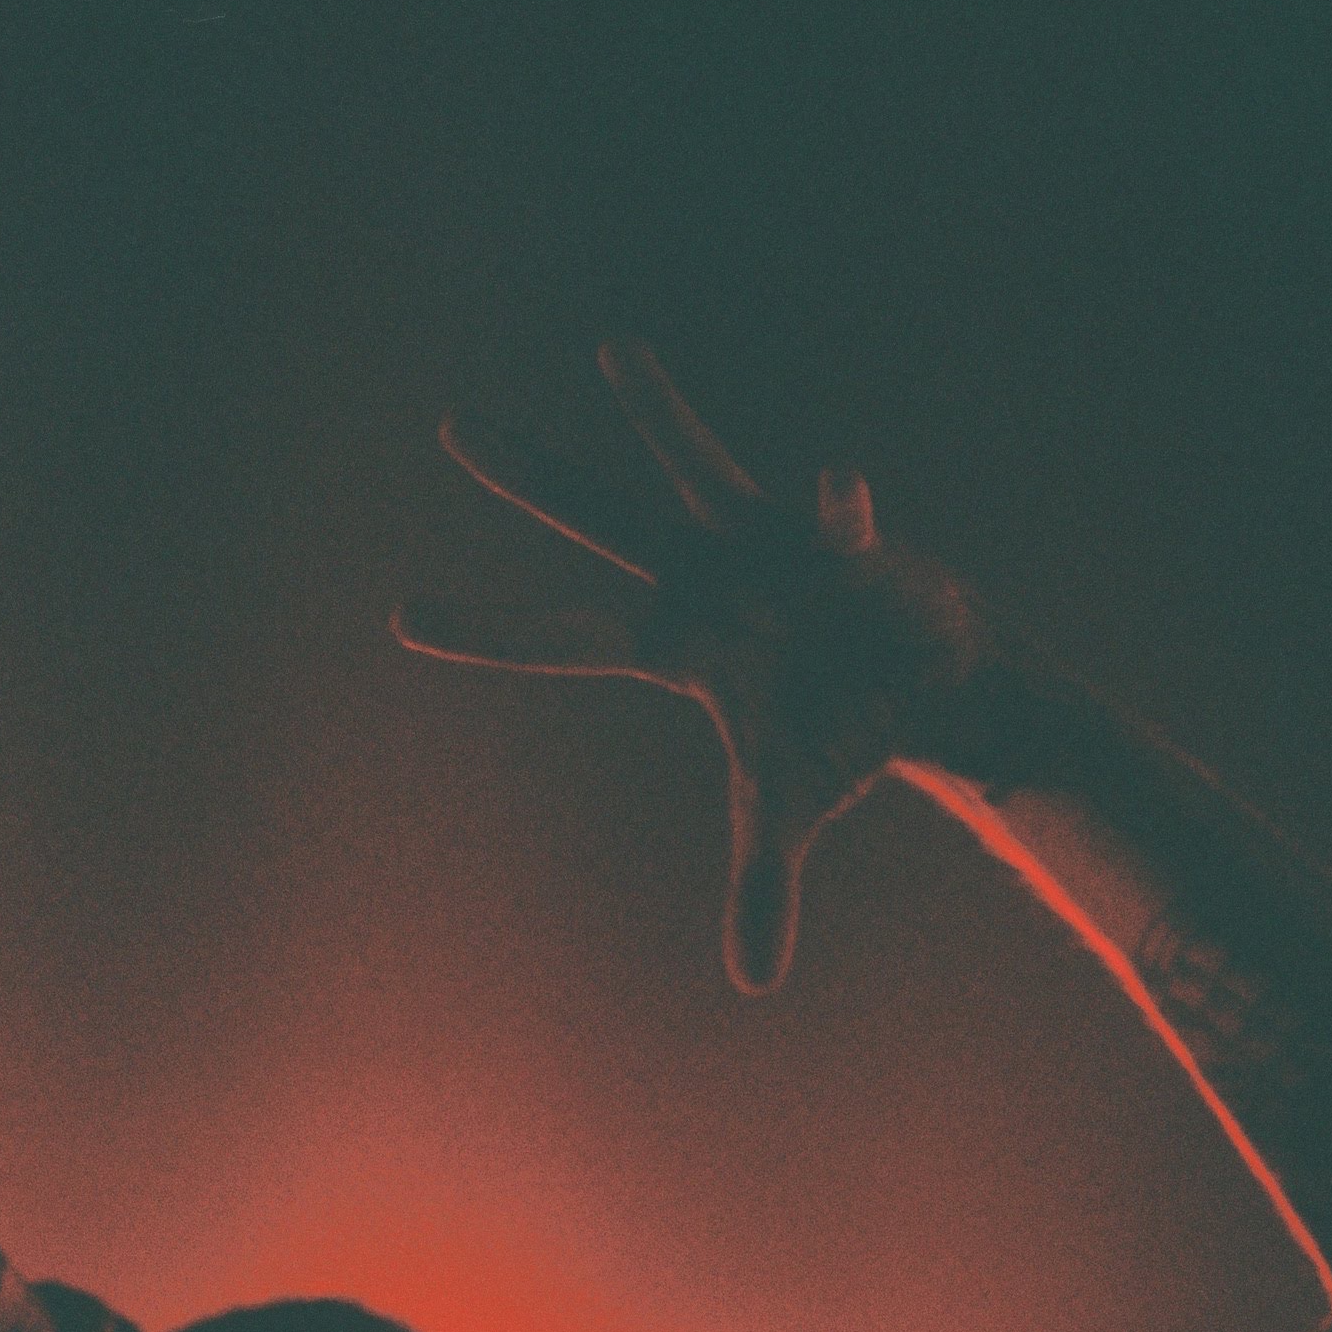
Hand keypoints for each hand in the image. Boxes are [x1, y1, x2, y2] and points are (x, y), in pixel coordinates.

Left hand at [395, 341, 985, 989]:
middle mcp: (699, 578)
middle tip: (453, 427)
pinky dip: (834, 506)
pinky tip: (841, 495)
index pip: (562, 636)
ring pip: (690, 464)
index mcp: (672, 644)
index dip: (489, 629)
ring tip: (610, 351)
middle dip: (529, 476)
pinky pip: (826, 510)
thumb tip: (753, 980)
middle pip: (595, 519)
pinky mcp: (826, 528)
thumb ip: (761, 886)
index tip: (402, 616)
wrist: (929, 680)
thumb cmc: (840, 735)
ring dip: (655, 411)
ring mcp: (757, 541)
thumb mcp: (791, 810)